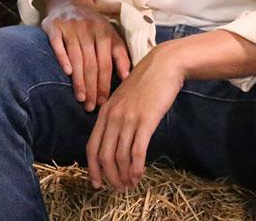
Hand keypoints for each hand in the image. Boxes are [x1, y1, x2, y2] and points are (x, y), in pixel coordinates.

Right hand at [41, 0, 130, 111]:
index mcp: (105, 33)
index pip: (106, 63)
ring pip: (77, 57)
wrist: (69, 1)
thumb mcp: (110, 35)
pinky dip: (63, 58)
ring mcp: (71, 27)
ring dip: (79, 80)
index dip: (105, 84)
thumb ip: (120, 55)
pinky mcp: (54, 26)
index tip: (104, 102)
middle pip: (91, 63)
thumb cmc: (93, 25)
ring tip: (81, 98)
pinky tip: (67, 72)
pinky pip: (58, 44)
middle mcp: (89, 29)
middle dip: (92, 87)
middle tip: (91, 107)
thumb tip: (127, 78)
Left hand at [87, 44, 183, 191]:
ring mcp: (129, 119)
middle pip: (104, 156)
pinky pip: (137, 151)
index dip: (93, 168)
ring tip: (130, 185)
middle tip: (118, 189)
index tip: (98, 183)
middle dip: (110, 177)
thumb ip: (116, 116)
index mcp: (105, 112)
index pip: (92, 146)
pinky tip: (139, 176)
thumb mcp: (123, 99)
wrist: (164, 65)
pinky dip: (136, 168)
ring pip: (120, 157)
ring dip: (124, 175)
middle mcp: (113, 116)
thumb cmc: (146, 83)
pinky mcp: (146, 121)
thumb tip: (114, 140)